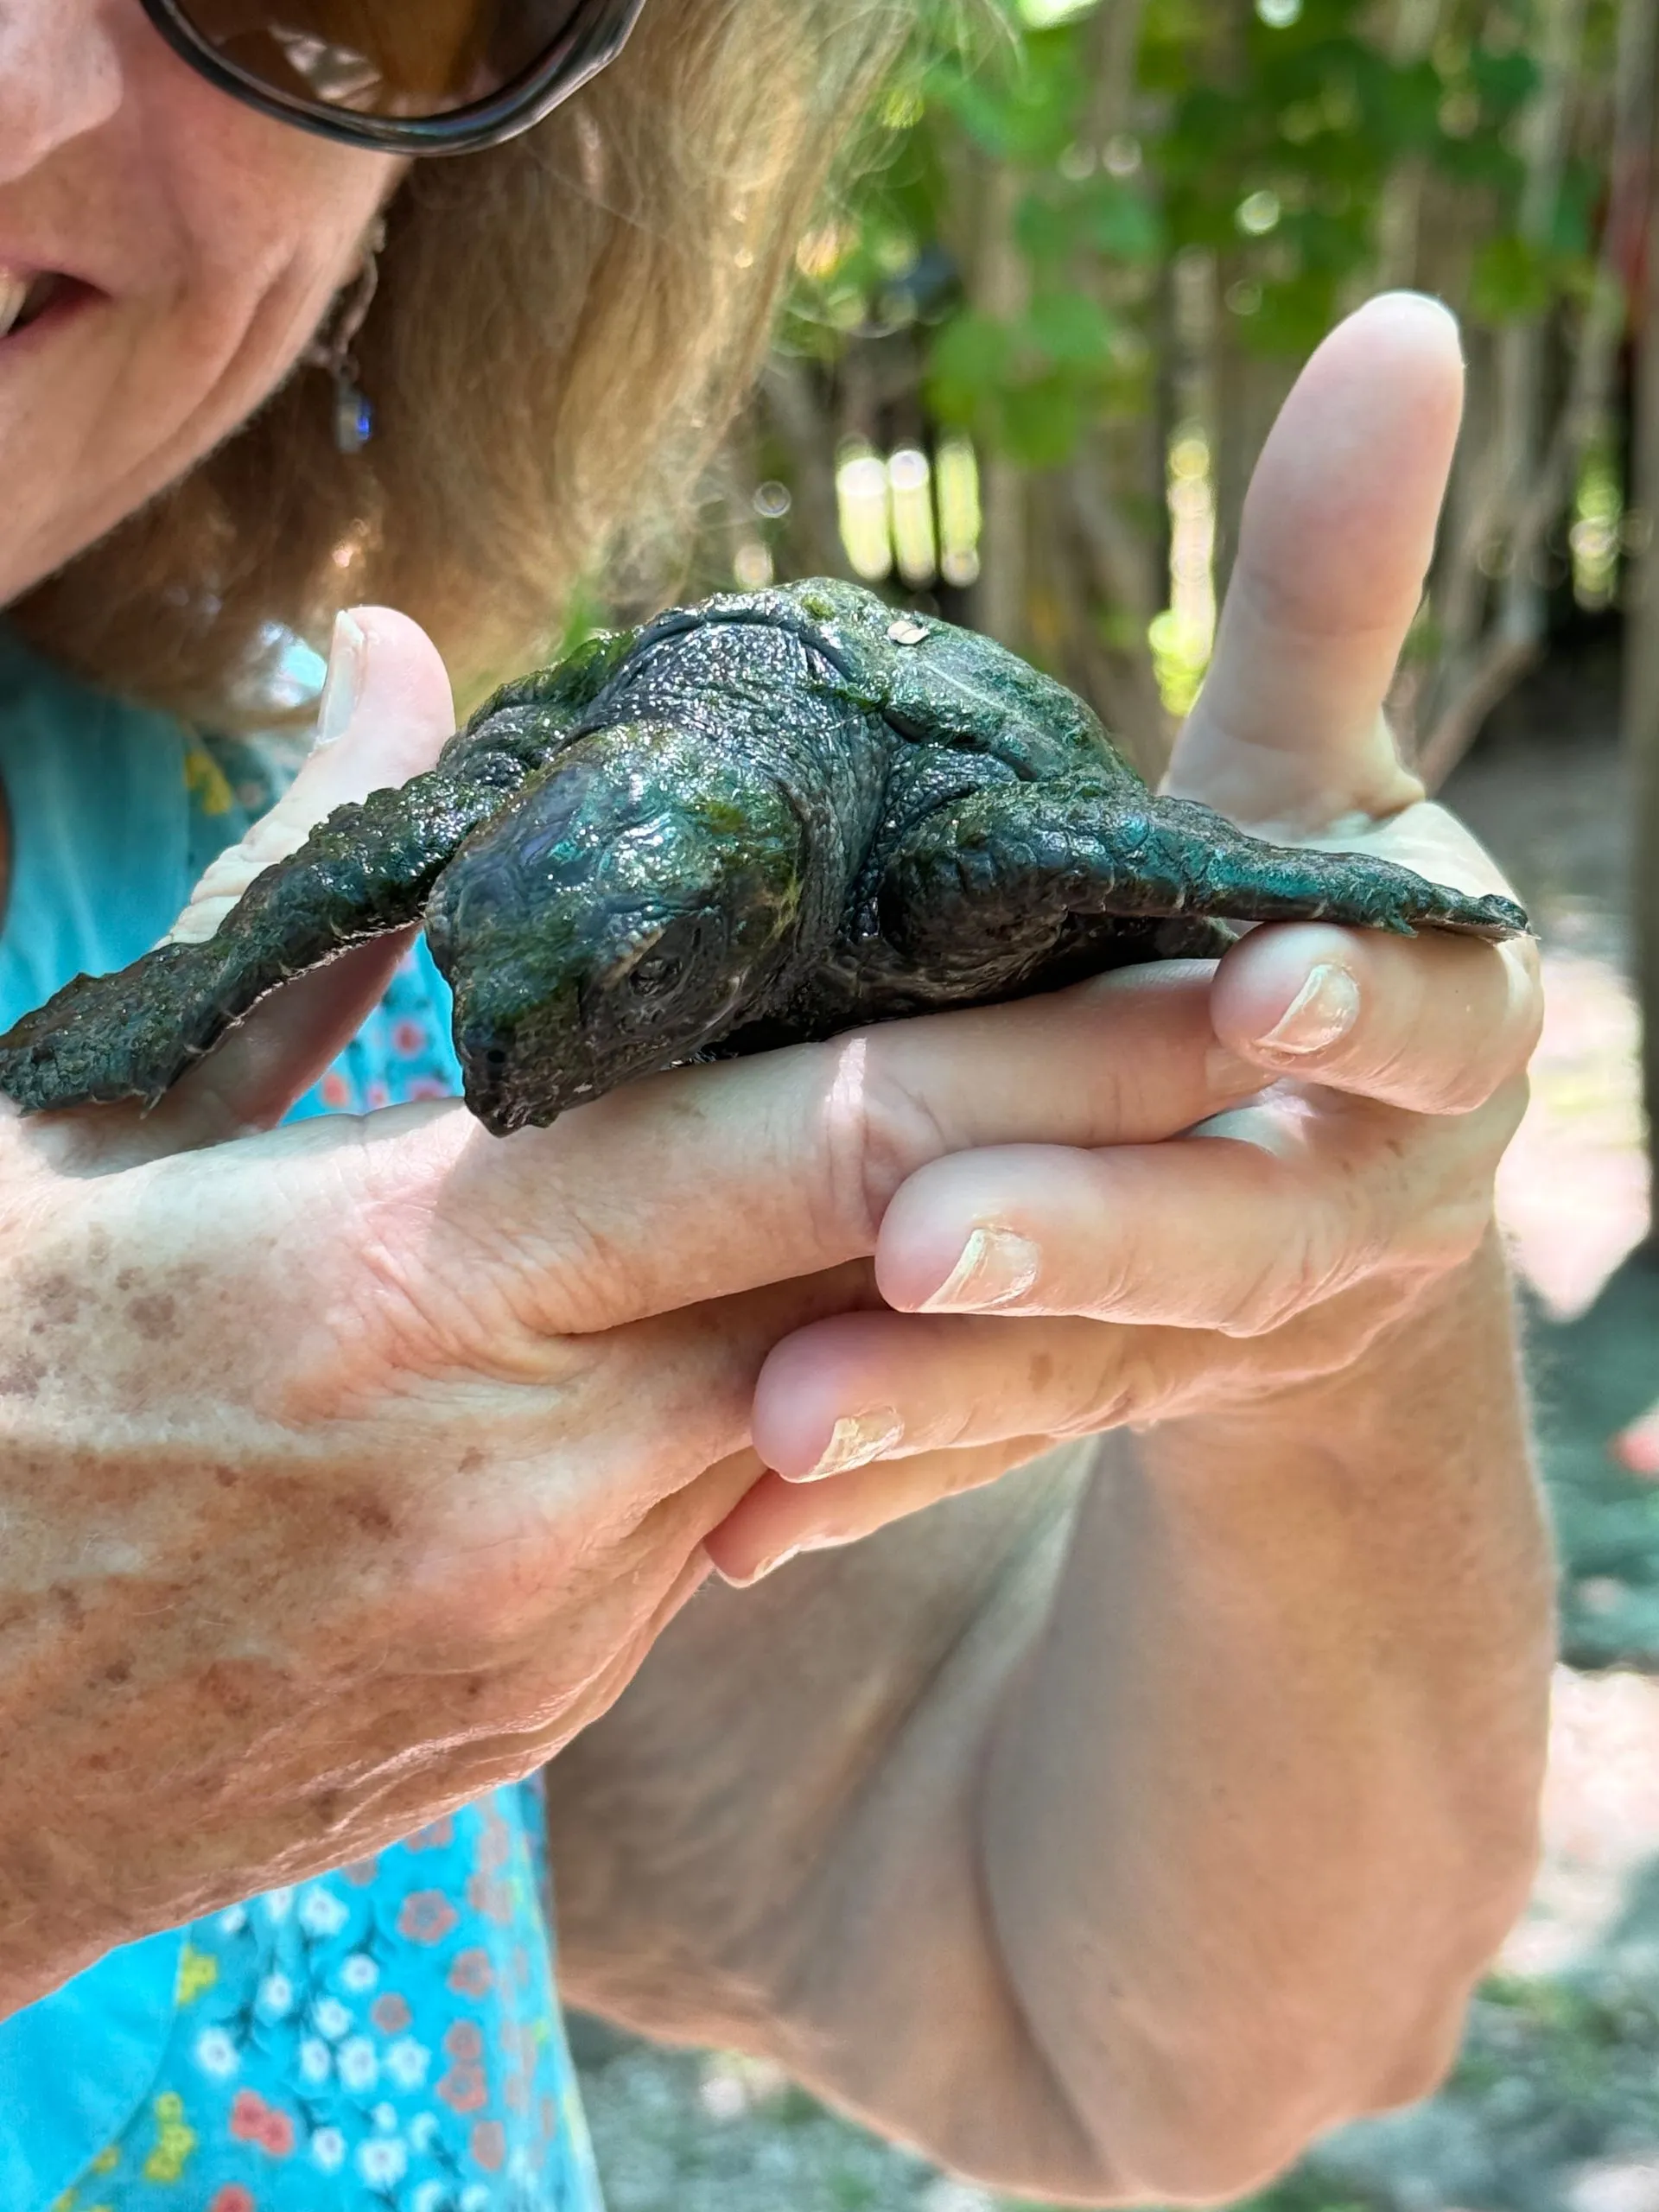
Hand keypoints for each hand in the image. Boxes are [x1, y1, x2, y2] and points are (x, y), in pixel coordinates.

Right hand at [0, 613, 1264, 2010]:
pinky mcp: (545, 1715)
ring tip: (1080, 1159)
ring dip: (948, 1291)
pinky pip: (733, 1533)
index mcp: (406, 1284)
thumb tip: (399, 649)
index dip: (1051, 1057)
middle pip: (889, 1280)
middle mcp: (521, 1473)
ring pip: (832, 1410)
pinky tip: (849, 1323)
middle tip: (1256, 1036)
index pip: (815, 1145)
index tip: (1221, 972)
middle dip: (1087, 1160)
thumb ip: (291, 890)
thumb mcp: (84, 1126)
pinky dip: (801, 1413)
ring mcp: (548, 1622)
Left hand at [706, 292, 1541, 1584]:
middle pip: (1230, 1234)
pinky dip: (874, 1485)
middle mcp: (1345, 1205)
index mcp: (1420, 1038)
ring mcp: (1221, 1335)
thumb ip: (1333, 592)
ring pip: (1090, 1373)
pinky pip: (990, 1455)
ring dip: (941, 1403)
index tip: (1263, 994)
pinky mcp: (1097, 1410)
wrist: (1306, 1191)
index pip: (1422, 1021)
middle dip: (1086, 1237)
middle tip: (925, 1240)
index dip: (1359, 1010)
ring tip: (772, 1425)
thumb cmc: (1278, 925)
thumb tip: (1406, 325)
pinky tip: (734, 1530)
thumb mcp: (1307, 778)